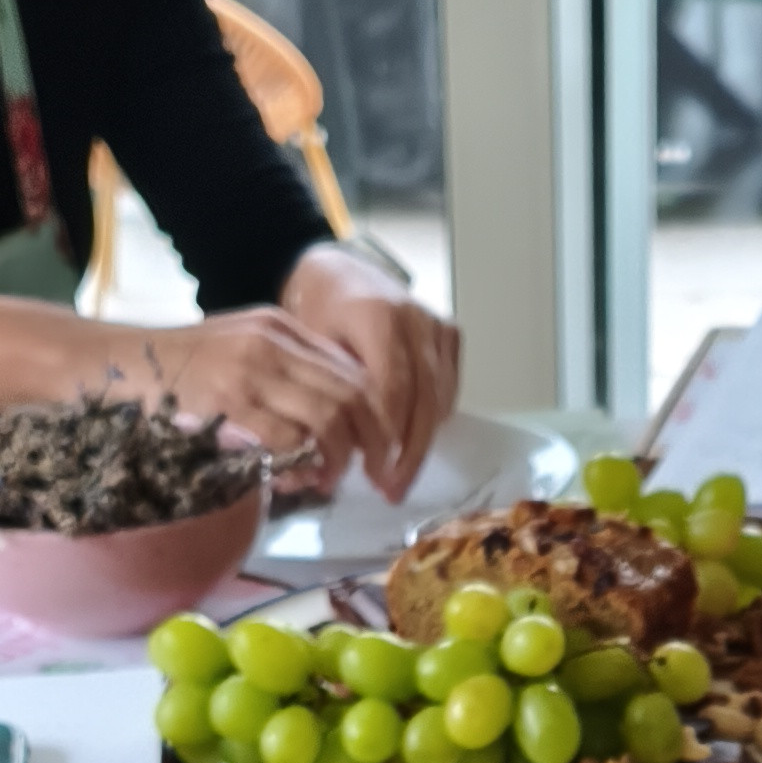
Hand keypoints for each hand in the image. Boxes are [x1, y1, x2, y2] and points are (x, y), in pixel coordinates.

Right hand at [85, 304, 383, 488]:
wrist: (110, 362)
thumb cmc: (172, 370)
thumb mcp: (237, 353)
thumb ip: (283, 376)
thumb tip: (331, 425)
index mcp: (280, 327)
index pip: (353, 370)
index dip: (376, 417)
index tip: (378, 450)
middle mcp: (273, 340)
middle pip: (353, 394)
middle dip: (370, 444)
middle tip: (367, 476)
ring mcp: (250, 368)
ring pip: (329, 417)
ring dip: (337, 459)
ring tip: (326, 481)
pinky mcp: (227, 399)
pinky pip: (285, 439)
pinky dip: (298, 466)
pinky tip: (291, 480)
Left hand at [283, 244, 461, 500]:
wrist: (338, 272)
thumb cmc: (318, 311)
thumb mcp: (312, 347)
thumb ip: (334, 391)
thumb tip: (348, 448)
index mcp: (379, 318)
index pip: (392, 392)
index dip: (385, 439)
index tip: (375, 475)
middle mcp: (416, 320)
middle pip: (423, 401)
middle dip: (409, 453)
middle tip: (394, 490)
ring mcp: (437, 327)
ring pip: (440, 399)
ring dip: (422, 443)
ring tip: (400, 477)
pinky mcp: (449, 334)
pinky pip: (447, 389)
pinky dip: (432, 419)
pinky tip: (410, 442)